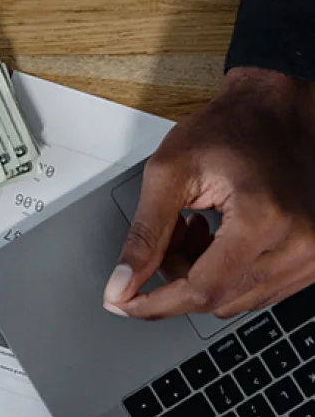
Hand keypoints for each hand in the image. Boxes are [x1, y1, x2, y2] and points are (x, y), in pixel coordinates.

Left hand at [103, 67, 314, 319]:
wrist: (276, 112)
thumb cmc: (228, 130)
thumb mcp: (169, 173)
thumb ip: (144, 236)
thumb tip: (120, 286)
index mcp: (264, 219)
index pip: (202, 290)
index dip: (154, 303)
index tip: (122, 303)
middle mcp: (299, 243)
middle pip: (218, 300)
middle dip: (176, 278)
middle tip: (169, 234)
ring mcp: (313, 254)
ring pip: (235, 300)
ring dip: (201, 276)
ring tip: (195, 228)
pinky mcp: (314, 259)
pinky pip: (258, 290)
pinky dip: (226, 274)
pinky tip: (218, 239)